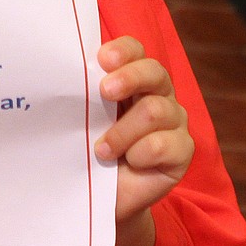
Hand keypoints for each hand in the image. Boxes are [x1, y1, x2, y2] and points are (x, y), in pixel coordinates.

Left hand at [94, 36, 193, 223]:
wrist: (102, 195)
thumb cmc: (89, 148)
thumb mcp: (83, 118)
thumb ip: (82, 95)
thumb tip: (62, 75)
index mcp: (132, 77)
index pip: (135, 50)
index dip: (122, 51)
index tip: (102, 60)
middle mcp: (158, 93)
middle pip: (154, 71)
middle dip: (129, 78)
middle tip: (105, 92)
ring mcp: (174, 121)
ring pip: (155, 110)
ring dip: (123, 131)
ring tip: (102, 149)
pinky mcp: (182, 150)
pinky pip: (165, 144)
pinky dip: (140, 153)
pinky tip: (130, 162)